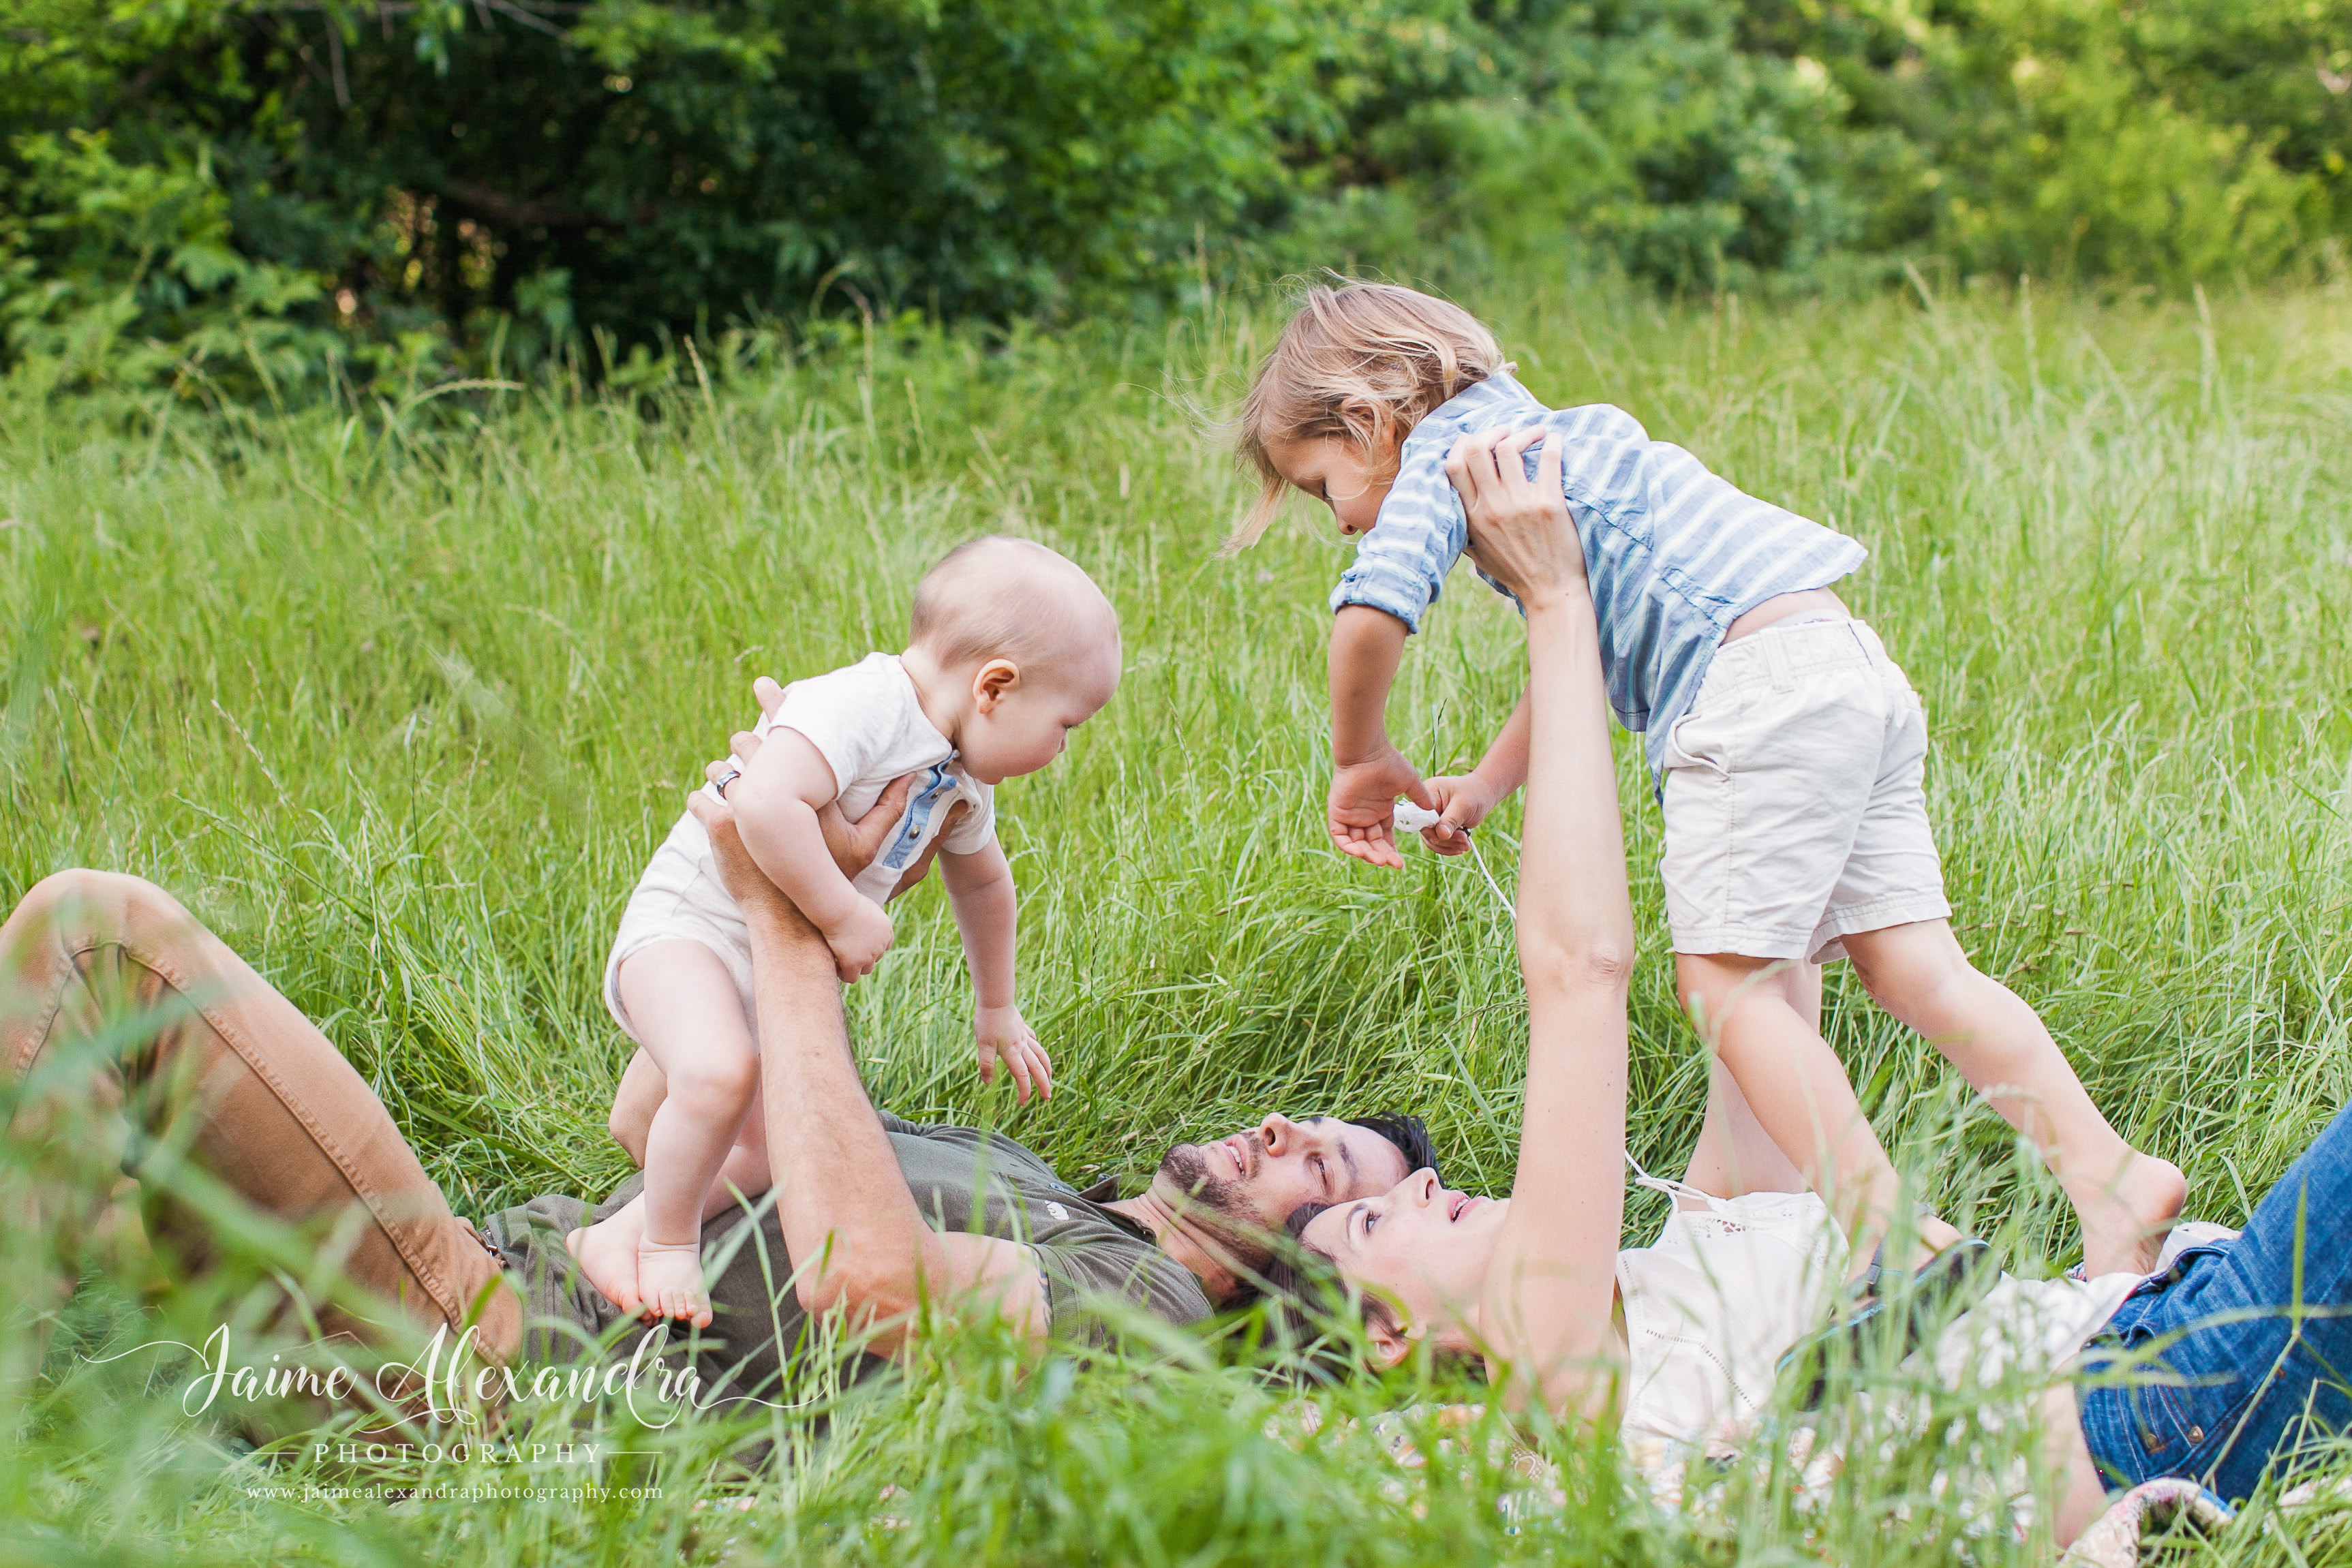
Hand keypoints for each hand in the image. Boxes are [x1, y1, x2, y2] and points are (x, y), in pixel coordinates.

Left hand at [718, 680, 931, 891]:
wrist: (795, 914)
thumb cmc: (833, 878)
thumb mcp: (867, 845)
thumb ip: (890, 810)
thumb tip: (914, 777)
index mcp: (805, 788)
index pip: (786, 735)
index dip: (774, 703)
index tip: (763, 684)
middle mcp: (770, 790)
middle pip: (746, 744)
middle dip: (745, 743)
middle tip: (743, 741)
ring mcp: (740, 807)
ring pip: (721, 770)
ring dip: (724, 773)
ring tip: (727, 777)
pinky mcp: (719, 826)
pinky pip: (700, 799)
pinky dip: (703, 800)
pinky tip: (706, 803)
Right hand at [820, 897, 893, 983]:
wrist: (838, 907)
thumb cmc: (845, 901)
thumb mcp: (863, 905)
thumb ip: (866, 916)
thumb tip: (860, 921)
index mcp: (886, 929)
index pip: (885, 945)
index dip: (872, 946)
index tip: (860, 944)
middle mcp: (881, 944)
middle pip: (876, 957)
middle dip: (864, 956)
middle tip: (848, 952)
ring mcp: (869, 955)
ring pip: (866, 969)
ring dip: (856, 967)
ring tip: (842, 963)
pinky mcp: (854, 962)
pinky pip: (852, 977)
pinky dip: (845, 975)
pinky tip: (836, 967)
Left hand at [975, 1004, 1052, 1104]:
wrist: (996, 1000)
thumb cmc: (988, 1021)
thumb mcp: (983, 1044)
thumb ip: (986, 1064)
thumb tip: (988, 1083)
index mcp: (1012, 1052)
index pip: (1022, 1076)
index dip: (1024, 1091)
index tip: (1023, 1103)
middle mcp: (1021, 1046)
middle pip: (1037, 1068)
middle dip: (1043, 1083)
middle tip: (1048, 1097)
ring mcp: (1023, 1036)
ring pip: (1040, 1054)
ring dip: (1046, 1068)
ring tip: (1050, 1077)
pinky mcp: (1022, 1027)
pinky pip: (1033, 1040)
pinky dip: (1036, 1047)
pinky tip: (1035, 1048)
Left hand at [1327, 746, 1434, 869]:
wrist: (1368, 752)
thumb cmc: (1388, 762)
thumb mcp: (1409, 783)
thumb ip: (1420, 797)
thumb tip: (1432, 810)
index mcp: (1380, 810)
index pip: (1384, 838)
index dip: (1391, 851)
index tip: (1400, 864)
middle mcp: (1365, 815)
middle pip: (1372, 843)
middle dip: (1382, 856)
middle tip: (1393, 865)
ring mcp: (1350, 815)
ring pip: (1356, 843)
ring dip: (1368, 854)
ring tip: (1381, 861)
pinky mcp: (1337, 813)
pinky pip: (1340, 837)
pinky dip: (1348, 847)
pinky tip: (1361, 853)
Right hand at [1420, 772, 1501, 855]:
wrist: (1483, 793)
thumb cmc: (1474, 793)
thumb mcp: (1463, 805)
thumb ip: (1450, 820)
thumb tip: (1440, 835)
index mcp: (1427, 794)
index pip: (1421, 816)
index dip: (1430, 829)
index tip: (1445, 836)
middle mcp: (1425, 806)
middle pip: (1426, 830)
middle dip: (1445, 839)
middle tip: (1464, 840)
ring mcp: (1431, 817)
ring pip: (1432, 839)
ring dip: (1449, 845)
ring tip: (1465, 845)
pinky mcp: (1438, 826)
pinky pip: (1438, 841)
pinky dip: (1450, 846)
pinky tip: (1462, 846)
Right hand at [1444, 423, 1585, 605]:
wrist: (1550, 592)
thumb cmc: (1515, 572)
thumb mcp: (1478, 553)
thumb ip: (1464, 527)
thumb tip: (1454, 502)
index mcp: (1472, 517)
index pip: (1454, 465)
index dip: (1463, 443)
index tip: (1477, 440)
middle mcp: (1493, 507)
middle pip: (1478, 449)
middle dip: (1491, 431)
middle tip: (1507, 431)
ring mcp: (1520, 504)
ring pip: (1509, 448)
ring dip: (1524, 433)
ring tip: (1536, 433)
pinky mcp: (1549, 504)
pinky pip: (1548, 459)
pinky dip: (1552, 443)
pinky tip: (1554, 440)